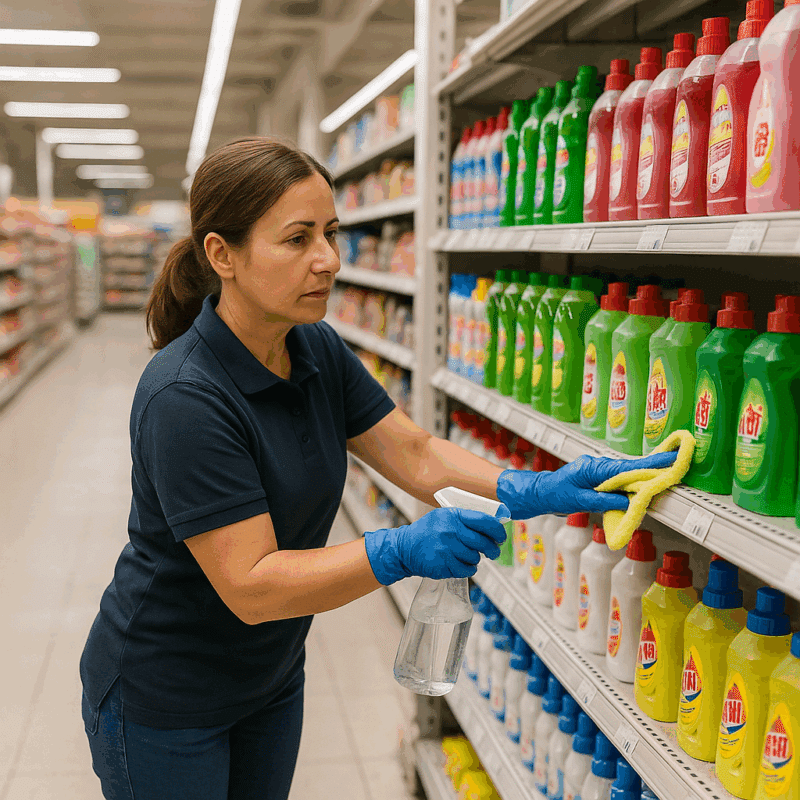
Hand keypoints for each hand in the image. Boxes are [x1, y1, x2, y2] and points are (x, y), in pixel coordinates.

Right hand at [364, 506, 508, 585]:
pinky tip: (462, 564)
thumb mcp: (444, 517)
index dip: (497, 530)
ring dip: (475, 559)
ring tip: (467, 556)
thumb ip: (465, 520)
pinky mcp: (443, 564)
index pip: (484, 521)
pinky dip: (468, 569)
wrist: (404, 548)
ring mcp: (446, 548)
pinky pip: (467, 570)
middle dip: (492, 549)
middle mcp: (450, 530)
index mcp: (453, 515)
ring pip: (475, 557)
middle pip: (483, 542)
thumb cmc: (427, 532)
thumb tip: (493, 526)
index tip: (501, 536)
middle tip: (493, 552)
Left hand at [496, 451, 677, 518]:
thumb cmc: (554, 495)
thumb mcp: (578, 501)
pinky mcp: (597, 477)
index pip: (627, 468)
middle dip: (653, 466)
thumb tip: (629, 501)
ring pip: (626, 473)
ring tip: (666, 472)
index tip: (670, 459)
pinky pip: (618, 478)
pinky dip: (631, 481)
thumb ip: (604, 500)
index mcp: (593, 468)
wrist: (538, 492)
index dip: (650, 465)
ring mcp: (597, 470)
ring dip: (644, 474)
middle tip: (677, 462)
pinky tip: (643, 483)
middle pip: (630, 467)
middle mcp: (597, 465)